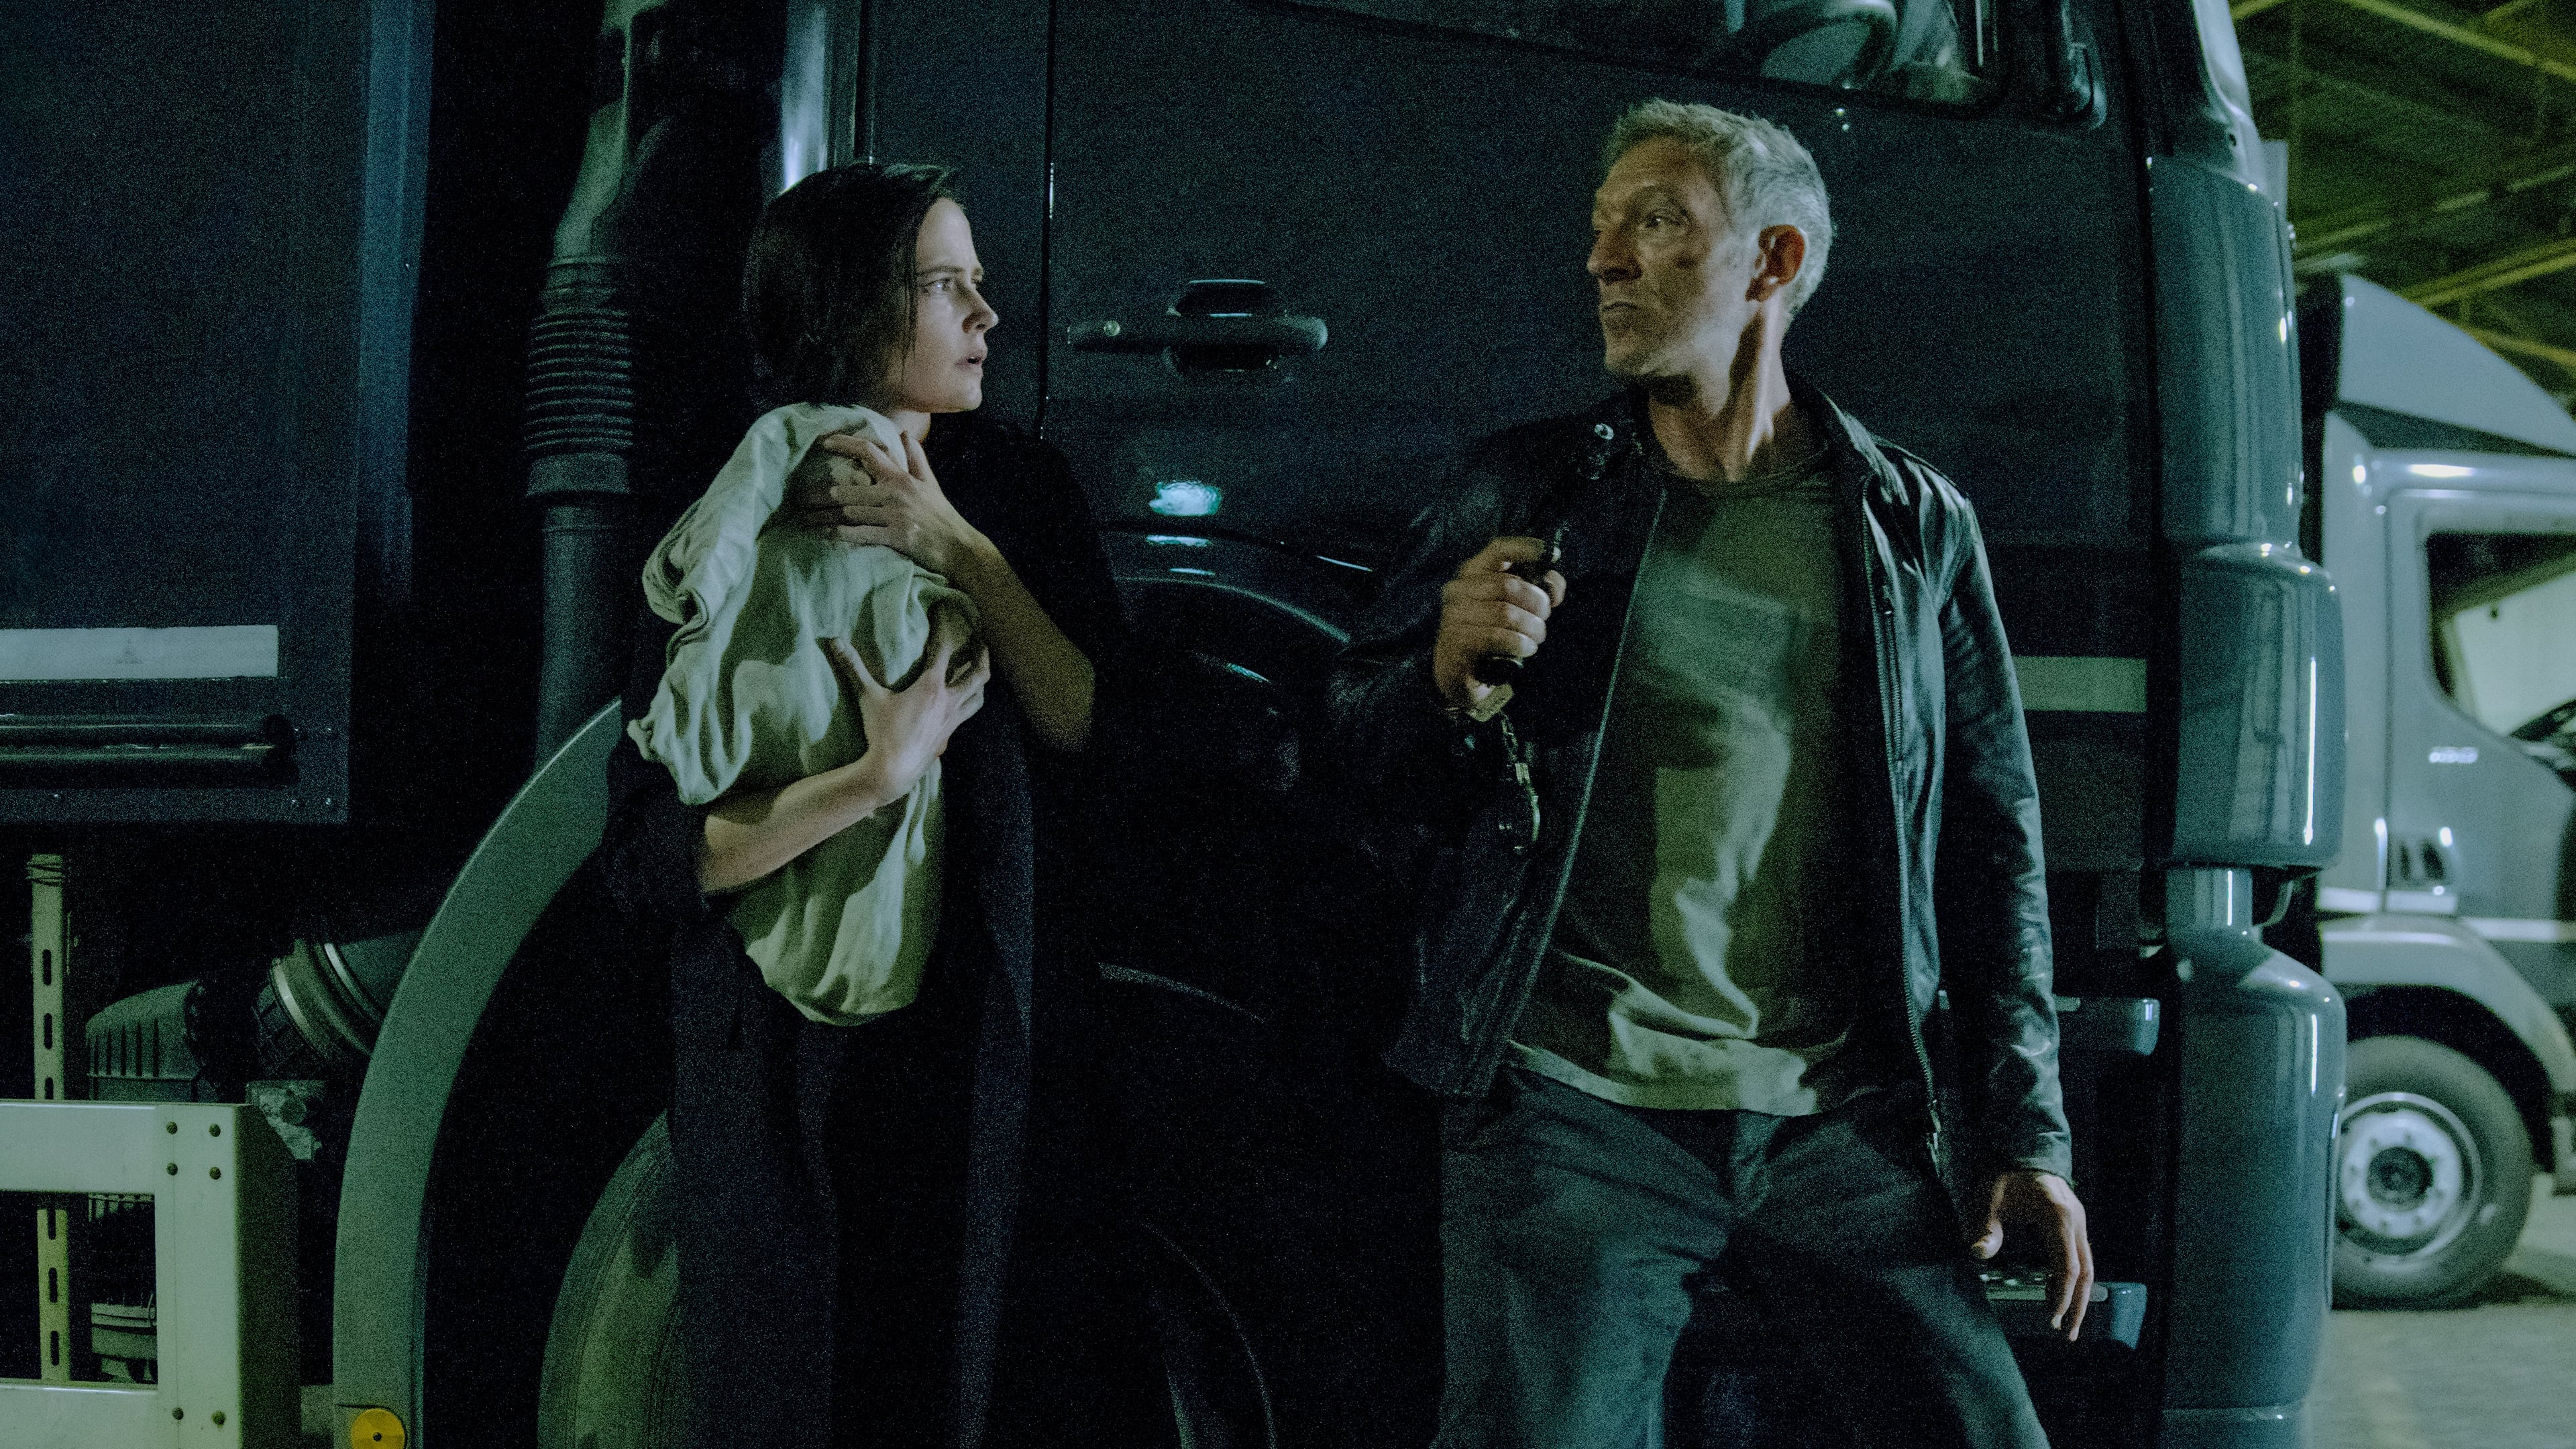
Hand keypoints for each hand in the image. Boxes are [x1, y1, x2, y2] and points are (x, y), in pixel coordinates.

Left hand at [793, 429, 988, 578]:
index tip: (823, 442)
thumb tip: (905, 434)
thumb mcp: (931, 484)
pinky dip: (841, 534)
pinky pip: (861, 534)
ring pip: (850, 513)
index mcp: (902, 478)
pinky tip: (825, 535)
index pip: (870, 453)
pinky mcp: (896, 537)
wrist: (960, 548)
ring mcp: (895, 515)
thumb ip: (917, 459)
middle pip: (848, 490)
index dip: (845, 445)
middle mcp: (896, 493)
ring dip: (823, 517)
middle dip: (819, 494)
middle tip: (796, 497)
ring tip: (803, 519)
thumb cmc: (943, 517)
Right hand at [819, 623, 988, 805]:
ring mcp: (952, 720)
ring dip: (980, 681)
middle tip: (980, 642)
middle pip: (976, 673)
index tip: (945, 611)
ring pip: (977, 696)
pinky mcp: (949, 735)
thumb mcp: (867, 697)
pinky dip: (969, 703)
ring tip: (979, 670)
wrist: (892, 771)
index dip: (946, 626)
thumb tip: (834, 640)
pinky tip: (962, 704)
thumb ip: (853, 667)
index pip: (944, 649)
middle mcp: (948, 701)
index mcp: (931, 686)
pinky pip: (967, 714)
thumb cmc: (881, 732)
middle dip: (981, 654)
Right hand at [1431, 536, 1566, 709]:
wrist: (1461, 674)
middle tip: (1543, 618)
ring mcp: (1453, 616)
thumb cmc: (1492, 634)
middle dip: (1536, 603)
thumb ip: (1540, 590)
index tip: (1549, 553)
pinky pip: (1497, 638)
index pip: (1498, 549)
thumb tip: (1553, 585)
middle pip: (1509, 585)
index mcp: (1472, 573)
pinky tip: (1525, 649)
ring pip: (1506, 614)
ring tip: (1536, 638)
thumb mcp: (1517, 608)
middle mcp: (1458, 590)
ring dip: (1531, 628)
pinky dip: (1519, 644)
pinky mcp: (1456, 643)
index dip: (1526, 548)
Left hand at [1969, 1170, 2094, 1339]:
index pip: (2067, 1267)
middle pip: (2086, 1272)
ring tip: (2066, 1325)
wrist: (2021, 1150)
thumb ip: (1985, 1225)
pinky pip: (2079, 1257)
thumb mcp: (1988, 1196)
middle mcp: (2076, 1220)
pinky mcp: (2075, 1224)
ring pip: (2088, 1267)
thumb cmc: (2003, 1176)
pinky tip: (2055, 1295)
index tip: (2050, 1319)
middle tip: (2066, 1335)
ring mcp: (2079, 1222)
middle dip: (2077, 1305)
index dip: (2061, 1296)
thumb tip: (1977, 1253)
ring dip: (2079, 1296)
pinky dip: (2072, 1280)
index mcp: (2058, 1216)